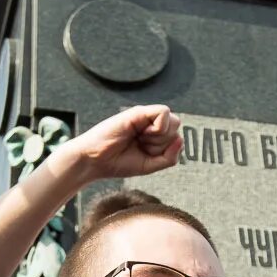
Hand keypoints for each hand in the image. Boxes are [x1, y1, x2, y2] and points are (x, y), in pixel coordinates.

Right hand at [51, 105, 182, 185]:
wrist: (96, 160)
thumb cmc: (120, 162)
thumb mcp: (151, 165)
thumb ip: (170, 157)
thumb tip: (180, 139)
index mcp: (154, 133)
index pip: (177, 137)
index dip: (167, 149)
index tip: (148, 154)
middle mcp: (150, 122)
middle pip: (177, 127)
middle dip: (163, 144)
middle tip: (142, 147)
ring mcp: (145, 116)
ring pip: (173, 121)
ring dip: (160, 137)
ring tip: (140, 140)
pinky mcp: (138, 112)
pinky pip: (163, 112)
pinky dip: (157, 128)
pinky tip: (141, 133)